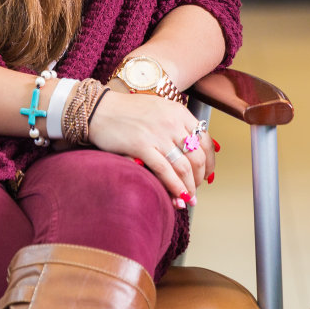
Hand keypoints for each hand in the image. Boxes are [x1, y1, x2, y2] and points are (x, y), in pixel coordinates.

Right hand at [88, 89, 213, 206]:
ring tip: (188, 199)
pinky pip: (165, 171)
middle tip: (196, 189)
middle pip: (197, 156)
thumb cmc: (126, 111)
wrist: (99, 109)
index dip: (210, 161)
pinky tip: (178, 198)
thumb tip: (191, 147)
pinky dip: (174, 187)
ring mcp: (158, 134)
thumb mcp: (158, 109)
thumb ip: (176, 124)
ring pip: (184, 167)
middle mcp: (172, 122)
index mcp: (179, 112)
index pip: (205, 140)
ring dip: (189, 187)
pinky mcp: (142, 146)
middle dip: (200, 178)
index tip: (207, 174)